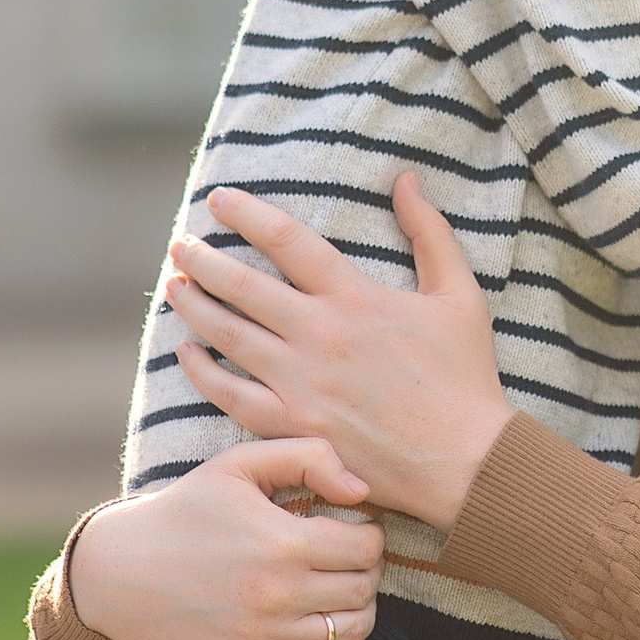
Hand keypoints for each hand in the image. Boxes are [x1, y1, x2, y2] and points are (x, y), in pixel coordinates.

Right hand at [66, 438, 383, 639]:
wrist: (120, 575)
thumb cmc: (186, 512)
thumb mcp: (239, 465)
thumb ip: (308, 456)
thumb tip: (363, 492)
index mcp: (280, 541)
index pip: (366, 547)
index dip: (368, 535)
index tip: (351, 531)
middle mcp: (276, 596)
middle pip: (363, 589)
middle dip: (364, 570)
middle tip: (344, 561)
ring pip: (353, 631)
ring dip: (357, 610)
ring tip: (334, 592)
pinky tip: (332, 634)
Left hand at [166, 174, 513, 534]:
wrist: (465, 460)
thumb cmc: (465, 378)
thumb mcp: (459, 295)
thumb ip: (430, 233)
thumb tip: (406, 179)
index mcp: (355, 297)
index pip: (286, 239)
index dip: (246, 213)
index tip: (219, 201)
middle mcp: (319, 334)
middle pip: (242, 284)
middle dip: (203, 259)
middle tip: (181, 246)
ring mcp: (300, 383)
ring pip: (227, 334)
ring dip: (194, 305)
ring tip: (175, 287)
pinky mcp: (292, 426)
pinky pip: (229, 394)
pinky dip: (201, 371)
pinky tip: (186, 353)